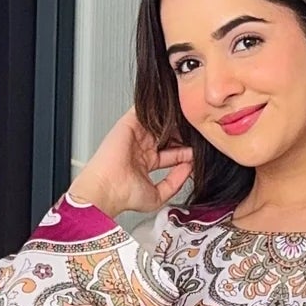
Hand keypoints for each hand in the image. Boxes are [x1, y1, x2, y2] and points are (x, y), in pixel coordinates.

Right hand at [69, 107, 193, 219]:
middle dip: (181, 136)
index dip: (185, 152)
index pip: (170, 154)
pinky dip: (157, 108)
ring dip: (172, 122)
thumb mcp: (158, 196)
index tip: (198, 151)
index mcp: (145, 164)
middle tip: (195, 135)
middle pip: (166, 137)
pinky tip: (171, 109)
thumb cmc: (124, 196)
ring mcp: (134, 135)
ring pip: (158, 123)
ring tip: (187, 121)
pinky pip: (145, 111)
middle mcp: (140, 149)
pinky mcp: (128, 124)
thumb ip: (175, 183)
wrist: (108, 188)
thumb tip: (188, 169)